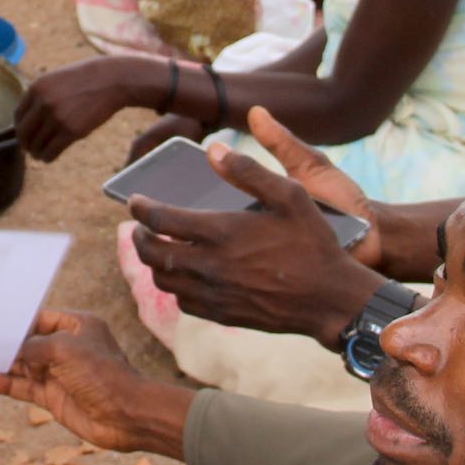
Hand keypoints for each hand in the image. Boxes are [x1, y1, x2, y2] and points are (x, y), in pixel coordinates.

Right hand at [0, 311, 192, 457]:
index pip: (41, 318)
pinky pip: (25, 387)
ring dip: (3, 365)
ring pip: (25, 366)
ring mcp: (60, 373)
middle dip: (6, 343)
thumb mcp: (63, 350)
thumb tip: (11, 350)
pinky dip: (7, 384)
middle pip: (30, 342)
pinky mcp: (54, 396)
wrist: (126, 415)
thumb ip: (32, 347)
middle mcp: (68, 347)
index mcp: (78, 326)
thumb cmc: (103, 374)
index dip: (18, 322)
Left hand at [14, 57, 143, 162]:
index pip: (18, 115)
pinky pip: (51, 151)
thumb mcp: (57, 79)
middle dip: (25, 143)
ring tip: (40, 154)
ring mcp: (56, 118)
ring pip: (36, 144)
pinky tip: (48, 158)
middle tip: (29, 149)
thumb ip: (42, 95)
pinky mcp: (71, 131)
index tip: (24, 135)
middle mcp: (43, 103)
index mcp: (37, 88)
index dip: (20, 128)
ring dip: (36, 152)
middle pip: (24, 132)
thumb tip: (28, 119)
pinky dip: (47, 157)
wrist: (112, 80)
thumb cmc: (86, 79)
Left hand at [127, 107, 383, 344]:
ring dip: (153, 262)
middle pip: (152, 252)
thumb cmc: (313, 243)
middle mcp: (209, 266)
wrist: (330, 299)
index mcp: (221, 232)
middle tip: (139, 226)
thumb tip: (214, 150)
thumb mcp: (289, 195)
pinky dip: (174, 286)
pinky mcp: (222, 314)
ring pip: (163, 279)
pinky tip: (183, 276)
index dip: (140, 207)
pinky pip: (183, 302)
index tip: (134, 200)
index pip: (159, 219)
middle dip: (138, 236)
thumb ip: (249, 171)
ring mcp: (214, 294)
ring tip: (157, 248)